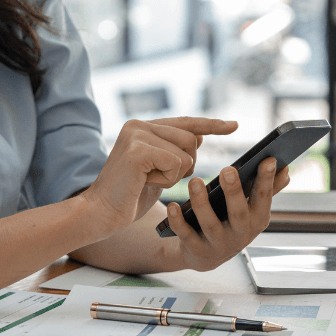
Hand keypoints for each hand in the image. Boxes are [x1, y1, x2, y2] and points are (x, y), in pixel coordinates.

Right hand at [80, 117, 236, 233]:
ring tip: (148, 179)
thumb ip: (173, 152)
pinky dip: (166, 179)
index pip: (185, 122)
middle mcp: (138, 124)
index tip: (234, 125)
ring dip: (174, 174)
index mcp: (142, 127)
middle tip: (156, 177)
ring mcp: (137, 134)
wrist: (100, 213)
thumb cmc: (128, 196)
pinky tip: (145, 182)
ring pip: (186, 153)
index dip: (211, 124)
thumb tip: (198, 137)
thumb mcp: (158, 170)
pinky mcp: (138, 150)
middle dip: (184, 166)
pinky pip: (176, 163)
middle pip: (191, 139)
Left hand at [164, 157, 290, 271]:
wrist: (206, 256)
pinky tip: (171, 205)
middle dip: (234, 192)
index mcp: (257, 219)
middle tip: (227, 169)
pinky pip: (186, 235)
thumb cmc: (231, 222)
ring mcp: (218, 244)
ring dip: (202, 202)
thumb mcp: (252, 209)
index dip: (267, 180)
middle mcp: (241, 234)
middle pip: (238, 213)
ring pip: (210, 224)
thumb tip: (286, 169)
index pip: (264, 197)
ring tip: (195, 181)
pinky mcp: (196, 250)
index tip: (268, 159)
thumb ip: (268, 190)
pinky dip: (178, 221)